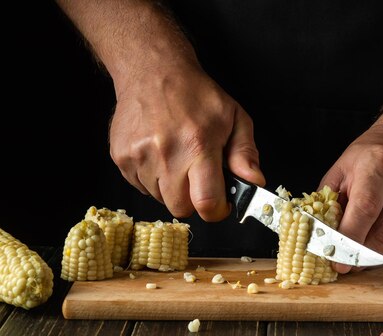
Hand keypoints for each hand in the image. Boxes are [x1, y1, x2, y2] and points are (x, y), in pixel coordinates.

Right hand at [109, 63, 264, 220]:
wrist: (152, 70)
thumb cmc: (196, 94)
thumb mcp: (234, 118)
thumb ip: (245, 153)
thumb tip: (255, 181)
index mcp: (198, 145)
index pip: (206, 203)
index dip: (217, 211)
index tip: (221, 203)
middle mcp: (165, 154)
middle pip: (180, 208)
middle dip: (194, 200)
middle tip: (199, 178)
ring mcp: (139, 157)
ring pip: (159, 199)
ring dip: (172, 188)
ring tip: (178, 159)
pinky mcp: (121, 158)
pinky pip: (140, 187)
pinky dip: (153, 179)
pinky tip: (160, 155)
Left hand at [319, 123, 382, 272]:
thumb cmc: (371, 157)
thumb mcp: (342, 168)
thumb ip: (329, 202)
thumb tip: (318, 236)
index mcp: (379, 164)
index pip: (366, 209)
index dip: (350, 239)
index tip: (337, 260)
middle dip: (360, 256)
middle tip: (345, 263)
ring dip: (374, 257)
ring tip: (359, 253)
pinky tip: (378, 242)